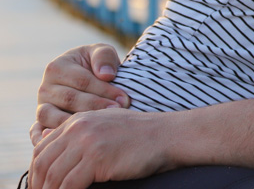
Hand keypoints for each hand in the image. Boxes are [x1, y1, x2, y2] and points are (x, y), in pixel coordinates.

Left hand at [29, 108, 170, 188]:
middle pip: (43, 163)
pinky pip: (70, 185)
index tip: (39, 187)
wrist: (169, 135)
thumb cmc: (141, 135)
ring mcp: (87, 142)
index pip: (42, 148)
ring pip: (54, 176)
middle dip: (39, 186)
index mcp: (78, 120)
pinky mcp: (97, 158)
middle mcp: (79, 128)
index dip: (36, 172)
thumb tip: (43, 139)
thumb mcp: (106, 125)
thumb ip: (78, 132)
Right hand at [31, 44, 127, 145]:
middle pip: (70, 99)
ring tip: (100, 125)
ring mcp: (42, 107)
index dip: (105, 90)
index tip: (124, 99)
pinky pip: (39, 133)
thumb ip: (104, 57)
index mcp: (56, 67)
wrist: (89, 76)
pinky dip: (47, 138)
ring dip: (77, 123)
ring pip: (54, 117)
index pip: (82, 81)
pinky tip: (69, 142)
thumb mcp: (102, 52)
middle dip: (96, 106)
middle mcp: (45, 88)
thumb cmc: (97, 64)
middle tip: (117, 112)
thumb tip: (106, 75)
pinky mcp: (41, 124)